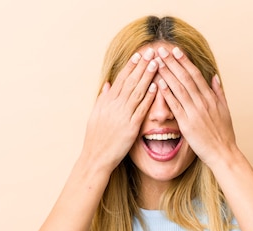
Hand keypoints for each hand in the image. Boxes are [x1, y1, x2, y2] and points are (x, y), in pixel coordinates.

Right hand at [82, 48, 158, 170]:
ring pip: (137, 92)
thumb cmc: (96, 138)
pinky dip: (149, 97)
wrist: (96, 157)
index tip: (139, 54)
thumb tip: (108, 85)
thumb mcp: (96, 115)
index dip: (130, 66)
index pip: (121, 79)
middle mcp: (115, 106)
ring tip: (156, 63)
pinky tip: (156, 86)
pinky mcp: (131, 127)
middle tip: (152, 52)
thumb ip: (103, 99)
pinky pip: (141, 109)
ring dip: (147, 76)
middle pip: (131, 81)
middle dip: (142, 66)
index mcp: (107, 102)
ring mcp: (123, 116)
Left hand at [155, 46, 236, 166]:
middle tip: (161, 50)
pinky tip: (159, 83)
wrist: (223, 152)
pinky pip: (175, 106)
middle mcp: (203, 102)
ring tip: (157, 62)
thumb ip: (219, 92)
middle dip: (172, 62)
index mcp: (211, 98)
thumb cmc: (223, 134)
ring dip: (167, 73)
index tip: (175, 50)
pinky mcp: (187, 124)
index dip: (184, 61)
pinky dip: (167, 94)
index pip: (195, 74)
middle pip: (185, 77)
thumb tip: (214, 76)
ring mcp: (195, 112)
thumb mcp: (225, 110)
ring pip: (179, 88)